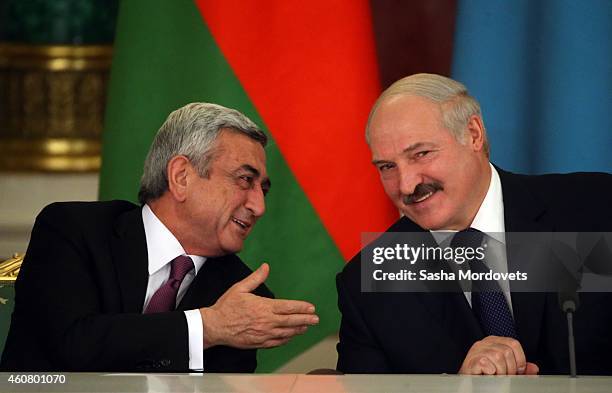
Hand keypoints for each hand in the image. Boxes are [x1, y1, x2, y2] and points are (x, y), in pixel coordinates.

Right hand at [199, 263, 318, 348]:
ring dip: (298, 329)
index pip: (288, 307)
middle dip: (305, 319)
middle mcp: (266, 321)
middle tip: (316, 319)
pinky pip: (277, 342)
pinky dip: (286, 339)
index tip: (311, 307)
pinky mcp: (259, 343)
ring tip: (307, 327)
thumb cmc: (226, 307)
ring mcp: (264, 334)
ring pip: (286, 333)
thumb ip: (255, 278)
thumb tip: (266, 267)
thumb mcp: (240, 288)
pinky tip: (290, 336)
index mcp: (264, 307)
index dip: (301, 307)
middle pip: (291, 321)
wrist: (214, 326)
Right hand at [459, 336, 538, 374]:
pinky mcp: (472, 360)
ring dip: (500, 372)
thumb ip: (520, 369)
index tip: (517, 371)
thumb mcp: (506, 370)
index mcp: (494, 342)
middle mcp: (485, 343)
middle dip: (510, 369)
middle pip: (507, 351)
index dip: (520, 360)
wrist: (468, 383)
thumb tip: (534, 368)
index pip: (513, 343)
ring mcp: (477, 350)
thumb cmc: (486, 375)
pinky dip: (491, 373)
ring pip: (498, 356)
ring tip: (496, 377)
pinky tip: (488, 375)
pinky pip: (487, 364)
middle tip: (504, 376)